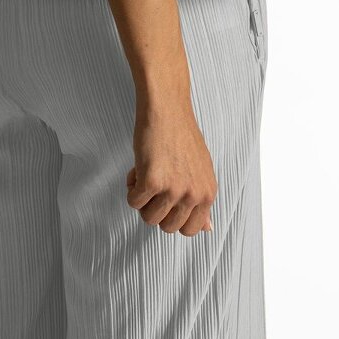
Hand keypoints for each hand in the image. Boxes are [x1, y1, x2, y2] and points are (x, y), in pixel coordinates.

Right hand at [125, 92, 217, 236]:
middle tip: (155, 185)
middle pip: (167, 228)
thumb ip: (201, 200)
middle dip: (156, 209)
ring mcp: (174, 190)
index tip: (168, 200)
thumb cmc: (180, 134)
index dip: (174, 217)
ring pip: (148, 218)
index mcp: (207, 193)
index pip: (190, 230)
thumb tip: (208, 229)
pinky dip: (131, 188)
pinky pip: (133, 202)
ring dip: (142, 198)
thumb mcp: (201, 170)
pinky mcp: (153, 182)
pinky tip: (138, 169)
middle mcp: (194, 195)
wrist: (166, 109)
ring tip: (147, 174)